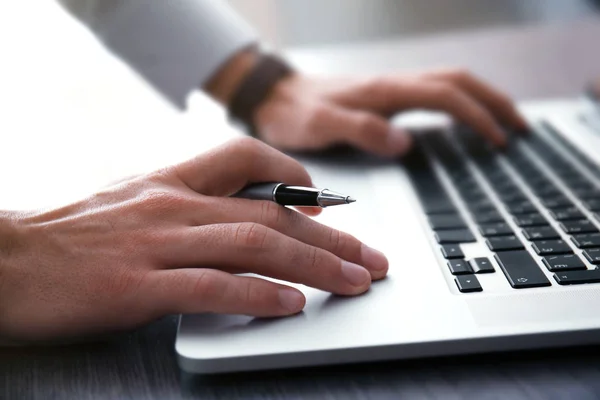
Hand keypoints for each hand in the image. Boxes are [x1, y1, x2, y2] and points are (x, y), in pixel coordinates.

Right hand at [0, 138, 387, 341]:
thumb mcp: (134, 204)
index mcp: (169, 183)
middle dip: (330, 236)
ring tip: (353, 281)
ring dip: (312, 264)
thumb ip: (187, 206)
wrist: (5, 262)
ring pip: (252, 245)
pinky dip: (258, 295)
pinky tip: (292, 305)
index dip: (293, 174)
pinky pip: (211, 286)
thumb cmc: (72, 238)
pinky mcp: (136, 287)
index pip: (245, 157)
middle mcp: (171, 206)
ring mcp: (156, 245)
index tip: (325, 201)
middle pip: (268, 212)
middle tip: (370, 256)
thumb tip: (239, 219)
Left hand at [255, 68, 527, 155]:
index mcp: (384, 92)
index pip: (446, 97)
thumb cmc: (293, 114)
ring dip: (482, 99)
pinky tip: (462, 118)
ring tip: (504, 121)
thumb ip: (362, 131)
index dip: (478, 117)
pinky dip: (459, 103)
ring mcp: (390, 88)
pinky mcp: (384, 96)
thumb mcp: (321, 126)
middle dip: (494, 101)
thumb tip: (404, 142)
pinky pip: (433, 93)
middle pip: (459, 82)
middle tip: (520, 126)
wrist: (273, 97)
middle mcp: (392, 84)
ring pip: (449, 83)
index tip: (499, 139)